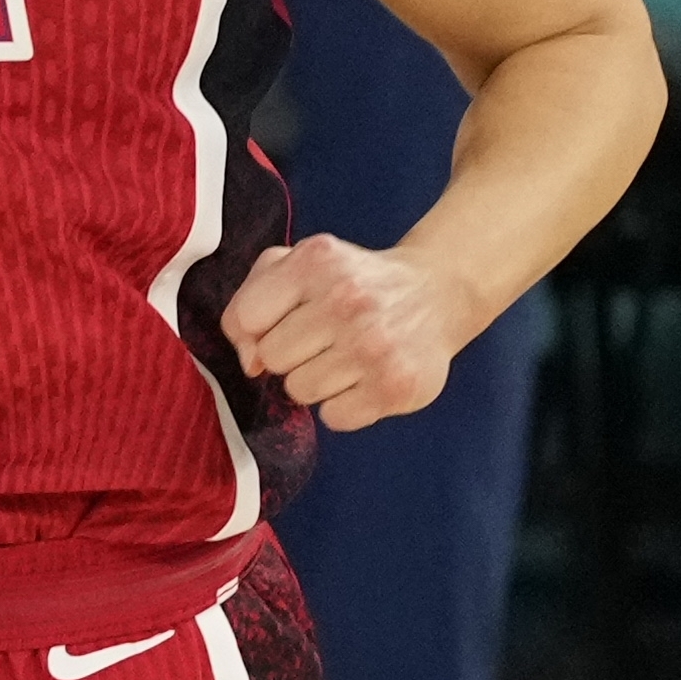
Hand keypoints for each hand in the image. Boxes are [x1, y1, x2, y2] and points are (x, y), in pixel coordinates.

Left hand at [220, 236, 473, 432]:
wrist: (435, 292)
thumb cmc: (354, 281)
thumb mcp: (299, 264)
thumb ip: (251, 300)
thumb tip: (249, 361)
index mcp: (316, 261)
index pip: (245, 318)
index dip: (257, 328)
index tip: (283, 321)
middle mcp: (346, 300)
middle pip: (271, 358)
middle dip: (291, 352)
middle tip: (324, 337)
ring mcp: (374, 345)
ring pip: (299, 391)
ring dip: (317, 380)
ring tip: (345, 356)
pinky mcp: (396, 386)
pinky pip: (334, 418)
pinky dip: (344, 405)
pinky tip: (364, 377)